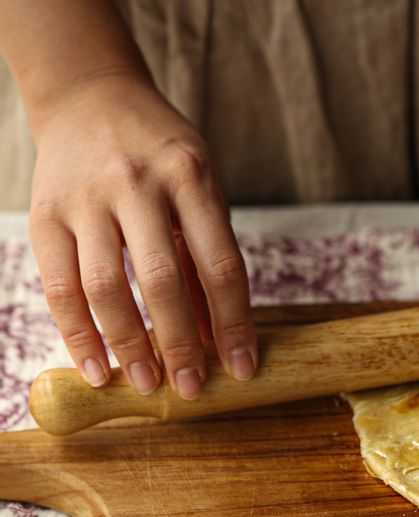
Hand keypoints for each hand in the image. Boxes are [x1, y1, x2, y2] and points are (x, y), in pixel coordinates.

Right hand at [29, 75, 256, 396]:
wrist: (89, 95)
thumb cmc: (161, 155)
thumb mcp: (200, 188)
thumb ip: (206, 257)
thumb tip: (216, 337)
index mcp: (191, 176)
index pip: (220, 265)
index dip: (234, 324)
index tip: (243, 368)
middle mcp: (137, 183)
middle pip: (163, 280)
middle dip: (180, 344)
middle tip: (191, 389)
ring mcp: (86, 198)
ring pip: (106, 287)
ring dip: (128, 346)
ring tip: (146, 385)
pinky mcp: (45, 214)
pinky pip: (60, 287)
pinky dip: (79, 335)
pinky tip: (98, 370)